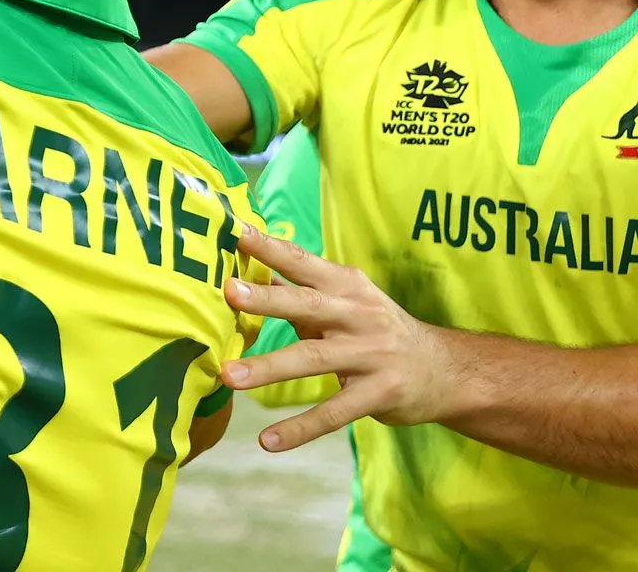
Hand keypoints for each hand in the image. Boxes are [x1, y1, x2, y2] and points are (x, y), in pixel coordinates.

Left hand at [220, 225, 457, 451]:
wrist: (445, 370)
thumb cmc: (378, 330)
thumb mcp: (346, 302)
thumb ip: (299, 292)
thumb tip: (247, 274)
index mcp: (346, 286)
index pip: (303, 262)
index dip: (271, 247)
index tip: (236, 232)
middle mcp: (358, 315)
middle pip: (308, 304)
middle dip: (268, 298)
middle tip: (228, 293)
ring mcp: (370, 355)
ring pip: (313, 359)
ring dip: (269, 368)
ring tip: (229, 376)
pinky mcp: (379, 394)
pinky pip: (334, 412)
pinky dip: (301, 428)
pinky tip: (268, 441)